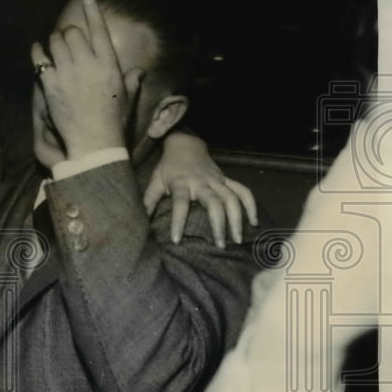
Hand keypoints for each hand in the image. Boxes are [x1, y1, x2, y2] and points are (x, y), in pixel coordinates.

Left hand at [30, 0, 136, 160]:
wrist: (94, 141)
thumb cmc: (114, 120)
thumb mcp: (128, 98)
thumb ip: (132, 80)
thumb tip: (139, 71)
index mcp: (108, 64)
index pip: (99, 30)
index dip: (92, 11)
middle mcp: (87, 64)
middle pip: (73, 33)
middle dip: (70, 32)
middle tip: (69, 38)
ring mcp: (67, 73)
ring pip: (56, 42)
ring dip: (55, 40)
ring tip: (56, 44)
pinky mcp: (50, 85)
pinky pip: (40, 60)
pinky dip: (38, 51)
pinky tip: (38, 49)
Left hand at [144, 132, 257, 246]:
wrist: (185, 145)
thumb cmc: (168, 167)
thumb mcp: (155, 181)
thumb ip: (148, 200)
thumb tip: (138, 220)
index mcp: (181, 183)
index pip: (180, 203)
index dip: (178, 221)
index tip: (177, 240)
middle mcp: (202, 182)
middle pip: (214, 202)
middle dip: (218, 224)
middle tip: (220, 245)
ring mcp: (217, 180)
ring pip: (232, 198)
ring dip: (236, 219)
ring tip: (236, 240)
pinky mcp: (227, 179)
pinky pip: (243, 191)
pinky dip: (251, 205)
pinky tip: (253, 222)